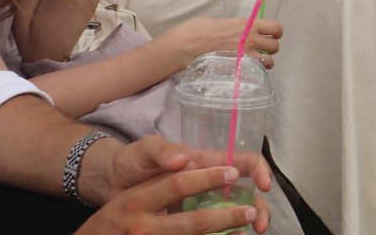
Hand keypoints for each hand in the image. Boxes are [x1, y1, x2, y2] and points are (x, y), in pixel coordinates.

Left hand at [84, 138, 271, 232]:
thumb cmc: (132, 160)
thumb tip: (182, 159)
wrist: (111, 180)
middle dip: (258, 206)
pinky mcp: (186, 218)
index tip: (264, 185)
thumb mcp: (143, 150)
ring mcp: (199, 202)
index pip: (240, 160)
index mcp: (203, 161)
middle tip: (259, 224)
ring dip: (243, 223)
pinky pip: (210, 228)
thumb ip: (162, 152)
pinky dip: (224, 234)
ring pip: (232, 212)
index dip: (258, 169)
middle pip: (244, 192)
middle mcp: (207, 181)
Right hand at [165, 16, 281, 69]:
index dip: (276, 33)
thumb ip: (238, 27)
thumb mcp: (224, 22)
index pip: (276, 28)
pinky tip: (247, 70)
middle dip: (271, 49)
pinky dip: (255, 72)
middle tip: (263, 50)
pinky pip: (256, 72)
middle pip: (275, 46)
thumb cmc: (202, 29)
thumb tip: (242, 30)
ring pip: (269, 62)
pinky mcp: (239, 68)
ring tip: (257, 63)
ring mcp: (246, 55)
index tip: (272, 35)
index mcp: (248, 24)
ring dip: (265, 62)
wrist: (190, 44)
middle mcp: (251, 39)